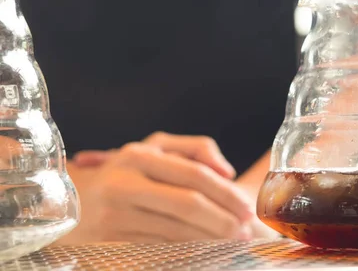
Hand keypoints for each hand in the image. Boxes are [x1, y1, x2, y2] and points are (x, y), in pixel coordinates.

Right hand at [61, 139, 254, 243]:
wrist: (70, 200)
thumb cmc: (126, 171)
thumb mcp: (157, 148)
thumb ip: (197, 149)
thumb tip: (226, 171)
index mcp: (139, 156)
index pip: (194, 174)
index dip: (226, 193)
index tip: (246, 208)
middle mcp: (124, 183)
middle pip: (188, 203)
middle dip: (223, 220)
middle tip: (245, 231)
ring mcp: (114, 214)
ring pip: (176, 230)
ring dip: (210, 239)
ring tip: (232, 241)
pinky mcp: (109, 242)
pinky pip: (158, 248)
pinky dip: (187, 250)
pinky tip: (205, 248)